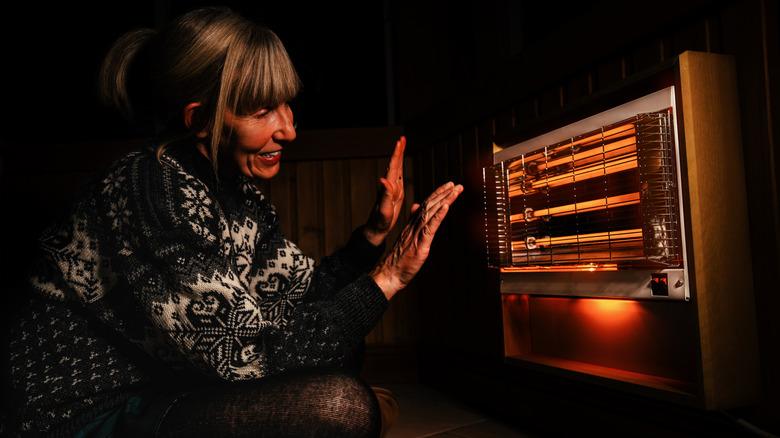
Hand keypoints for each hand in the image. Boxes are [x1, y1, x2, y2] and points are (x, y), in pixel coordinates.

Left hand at [364, 136, 405, 245]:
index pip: (393, 167)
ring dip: (399, 157)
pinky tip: (401, 165)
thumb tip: (383, 179)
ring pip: (396, 169)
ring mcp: (392, 189)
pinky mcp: (395, 194)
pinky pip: (399, 177)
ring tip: (402, 146)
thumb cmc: (380, 221)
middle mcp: (389, 185)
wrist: (376, 228)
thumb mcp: (384, 209)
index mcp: (388, 187)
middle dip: (399, 151)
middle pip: (395, 164)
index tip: (400, 142)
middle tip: (402, 139)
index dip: (397, 154)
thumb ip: (384, 194)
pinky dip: (401, 168)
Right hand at [371, 181, 462, 299]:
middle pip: (430, 205)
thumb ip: (414, 221)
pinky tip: (446, 206)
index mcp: (412, 225)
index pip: (426, 205)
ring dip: (444, 200)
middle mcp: (414, 226)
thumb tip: (417, 206)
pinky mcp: (420, 244)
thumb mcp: (408, 238)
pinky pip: (430, 227)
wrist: (389, 273)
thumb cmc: (400, 260)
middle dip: (444, 194)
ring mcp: (417, 234)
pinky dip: (439, 215)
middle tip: (457, 184)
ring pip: (431, 212)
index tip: (448, 186)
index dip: (437, 194)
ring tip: (455, 190)